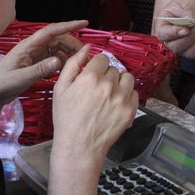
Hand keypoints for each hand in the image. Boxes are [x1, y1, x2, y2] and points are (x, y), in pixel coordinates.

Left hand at [0, 22, 86, 129]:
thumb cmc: (1, 84)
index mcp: (28, 46)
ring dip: (68, 54)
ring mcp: (34, 56)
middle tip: (85, 55)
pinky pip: (52, 59)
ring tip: (79, 63)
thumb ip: (40, 70)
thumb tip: (59, 60)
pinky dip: (61, 62)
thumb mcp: (20, 78)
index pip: (51, 31)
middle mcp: (33, 48)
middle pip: (57, 39)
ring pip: (56, 49)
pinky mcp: (35, 65)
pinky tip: (67, 70)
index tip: (84, 23)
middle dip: (72, 44)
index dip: (68, 25)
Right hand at [50, 49, 136, 168]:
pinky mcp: (130, 110)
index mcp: (91, 77)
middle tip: (97, 91)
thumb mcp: (60, 88)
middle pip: (113, 69)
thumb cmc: (66, 119)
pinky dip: (126, 96)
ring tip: (108, 96)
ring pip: (127, 78)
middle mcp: (108, 85)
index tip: (92, 76)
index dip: (96, 67)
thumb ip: (73, 64)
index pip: (102, 58)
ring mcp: (121, 98)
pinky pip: (134, 93)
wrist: (78, 147)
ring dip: (119, 83)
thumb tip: (86, 47)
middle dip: (106, 76)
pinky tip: (115, 105)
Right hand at [153, 0, 194, 58]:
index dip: (172, 34)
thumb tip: (186, 24)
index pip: (162, 33)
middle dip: (191, 37)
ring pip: (191, 53)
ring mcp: (187, 43)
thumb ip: (190, 11)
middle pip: (175, 47)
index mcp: (167, 20)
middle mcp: (175, 35)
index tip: (186, 29)